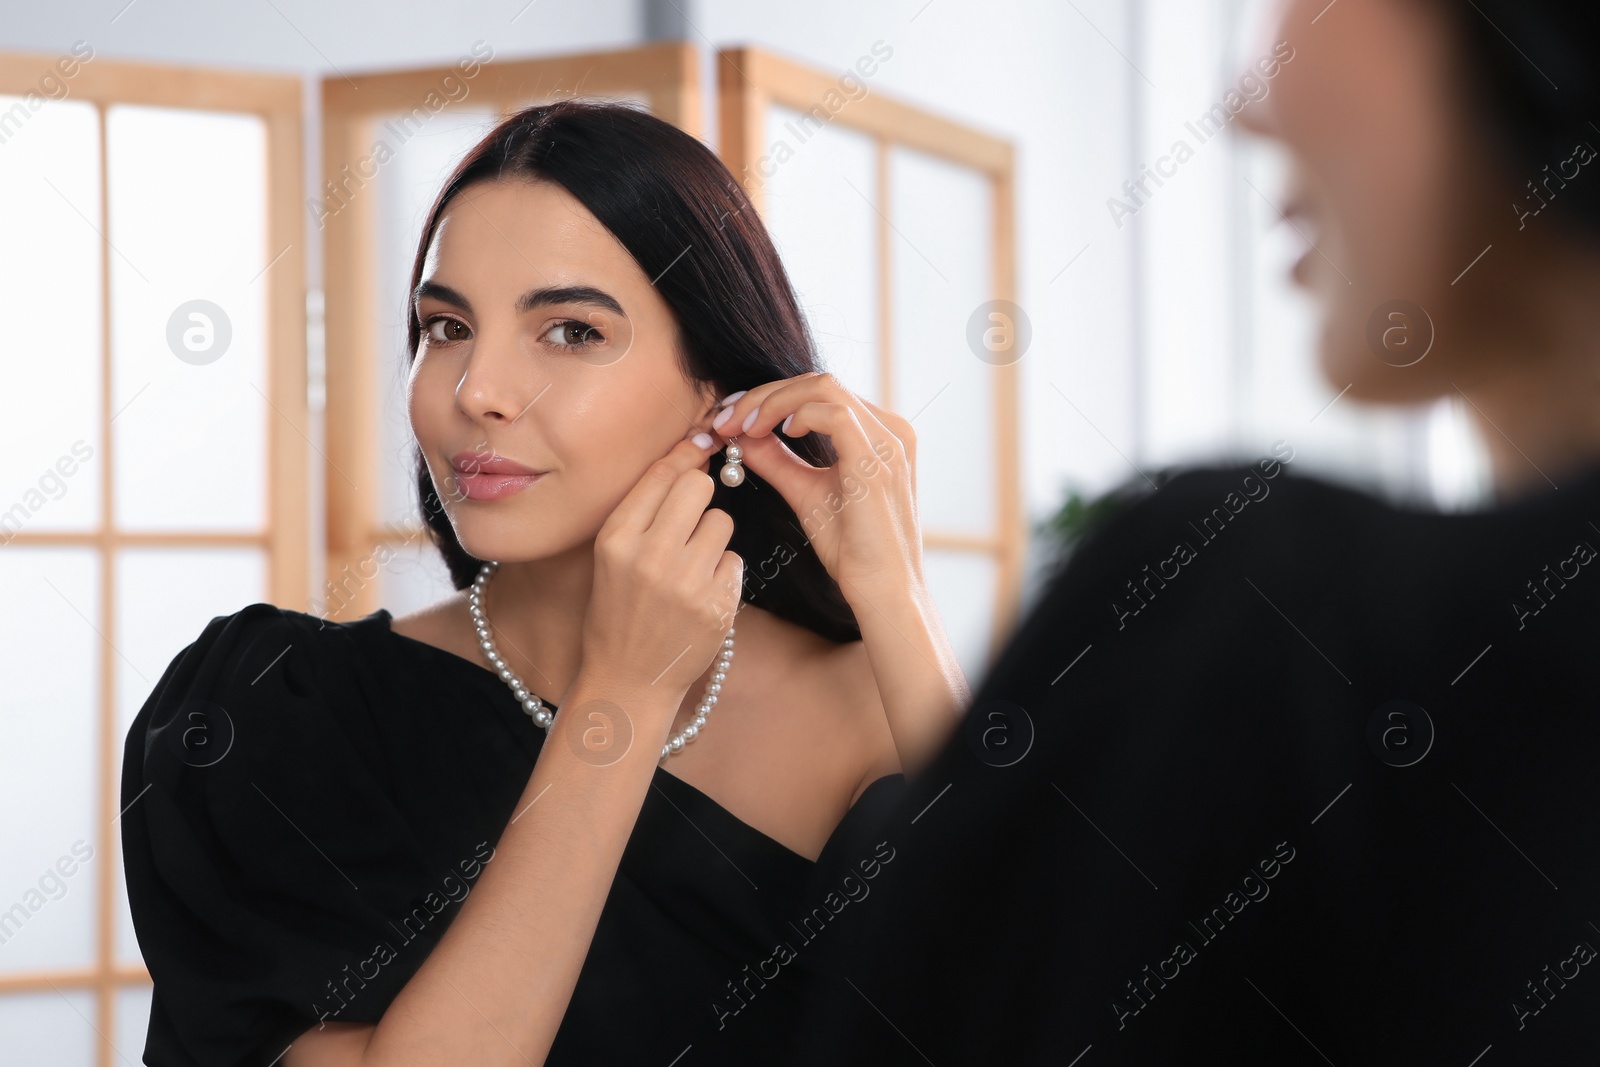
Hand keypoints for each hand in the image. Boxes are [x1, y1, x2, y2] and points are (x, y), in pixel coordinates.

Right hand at [579, 433, 741, 703]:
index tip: (702, 442)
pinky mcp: (716, 606)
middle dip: (700, 495)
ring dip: (712, 537)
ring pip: (722, 521)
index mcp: (616, 538)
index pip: (662, 474)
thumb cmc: (619, 610)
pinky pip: (734, 560)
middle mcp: (649, 556)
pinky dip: (722, 573)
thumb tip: (689, 456)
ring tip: (690, 566)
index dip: (686, 454)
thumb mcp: (612, 556)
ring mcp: (685, 582)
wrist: (628, 679)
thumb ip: (645, 510)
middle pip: (698, 486)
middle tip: (690, 518)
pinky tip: (700, 595)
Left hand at [711, 371, 921, 605]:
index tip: (730, 417)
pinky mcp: (877, 458)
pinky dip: (795, 415)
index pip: (819, 393)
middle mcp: (890, 428)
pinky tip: (772, 433)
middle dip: (763, 395)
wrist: (884, 590)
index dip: (770, 397)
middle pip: (818, 382)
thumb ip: (777, 461)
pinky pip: (832, 413)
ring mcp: (888, 441)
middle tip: (724, 418)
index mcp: (878, 433)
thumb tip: (741, 436)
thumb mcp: (806, 493)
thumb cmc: (853, 549)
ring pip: (823, 387)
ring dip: (771, 401)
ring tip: (741, 427)